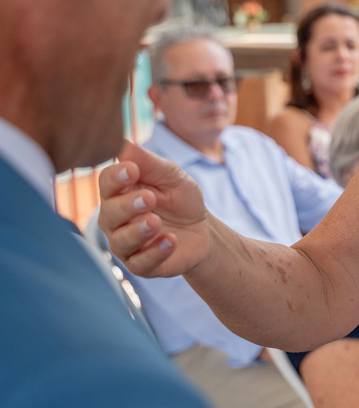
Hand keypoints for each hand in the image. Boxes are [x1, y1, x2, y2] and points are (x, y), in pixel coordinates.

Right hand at [97, 140, 211, 277]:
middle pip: (108, 214)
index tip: (131, 170)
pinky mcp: (142, 265)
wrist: (202, 230)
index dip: (115, 177)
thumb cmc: (180, 198)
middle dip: (126, 206)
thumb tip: (122, 142)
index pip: (107, 183)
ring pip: (120, 241)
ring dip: (138, 231)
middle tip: (148, 199)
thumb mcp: (172, 176)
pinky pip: (141, 263)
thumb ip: (149, 163)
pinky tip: (171, 240)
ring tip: (155, 222)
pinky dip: (156, 252)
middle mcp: (116, 219)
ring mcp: (127, 244)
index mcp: (120, 192)